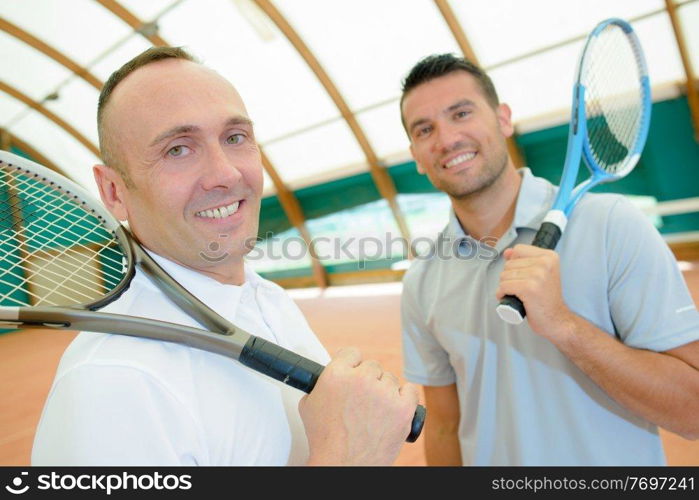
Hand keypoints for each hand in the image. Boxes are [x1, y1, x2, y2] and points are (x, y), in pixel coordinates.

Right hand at [299, 347, 419, 465]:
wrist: (343, 466)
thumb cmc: (325, 439)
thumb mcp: (309, 404)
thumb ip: (321, 383)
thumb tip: (329, 375)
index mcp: (337, 374)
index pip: (352, 352)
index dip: (352, 364)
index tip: (354, 372)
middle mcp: (362, 380)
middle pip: (373, 366)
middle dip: (368, 380)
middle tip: (362, 399)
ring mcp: (384, 394)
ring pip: (390, 379)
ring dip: (384, 391)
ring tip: (374, 411)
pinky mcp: (403, 409)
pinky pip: (410, 390)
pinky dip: (404, 397)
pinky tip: (395, 405)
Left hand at [496, 244, 574, 342]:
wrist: (556, 319)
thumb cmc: (546, 299)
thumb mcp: (540, 274)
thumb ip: (524, 260)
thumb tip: (507, 252)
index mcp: (549, 256)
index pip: (518, 250)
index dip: (514, 263)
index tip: (521, 276)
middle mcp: (545, 263)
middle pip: (509, 264)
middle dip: (509, 277)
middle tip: (520, 289)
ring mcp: (538, 275)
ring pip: (504, 275)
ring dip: (505, 287)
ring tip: (517, 294)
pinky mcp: (529, 288)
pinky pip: (504, 286)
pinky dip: (502, 294)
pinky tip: (510, 298)